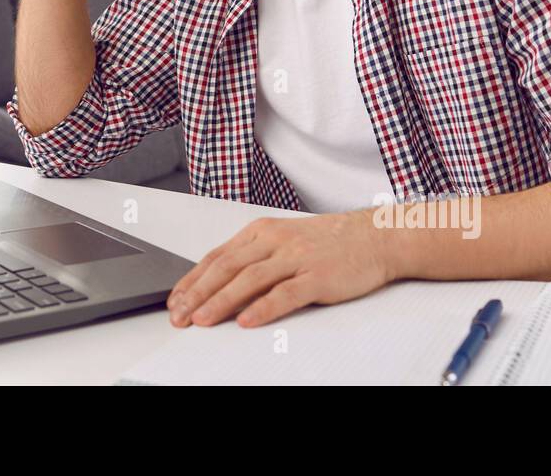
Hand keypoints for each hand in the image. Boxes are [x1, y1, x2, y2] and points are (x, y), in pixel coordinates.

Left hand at [165, 209, 393, 327]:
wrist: (375, 237)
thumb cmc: (328, 242)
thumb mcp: (284, 239)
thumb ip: (255, 256)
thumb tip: (219, 283)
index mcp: (262, 230)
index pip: (218, 256)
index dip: (192, 280)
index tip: (174, 300)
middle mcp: (275, 240)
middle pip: (227, 268)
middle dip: (198, 293)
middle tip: (179, 315)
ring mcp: (296, 257)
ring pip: (249, 279)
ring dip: (221, 301)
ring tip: (202, 320)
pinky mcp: (318, 276)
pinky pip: (285, 293)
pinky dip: (263, 308)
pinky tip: (246, 321)